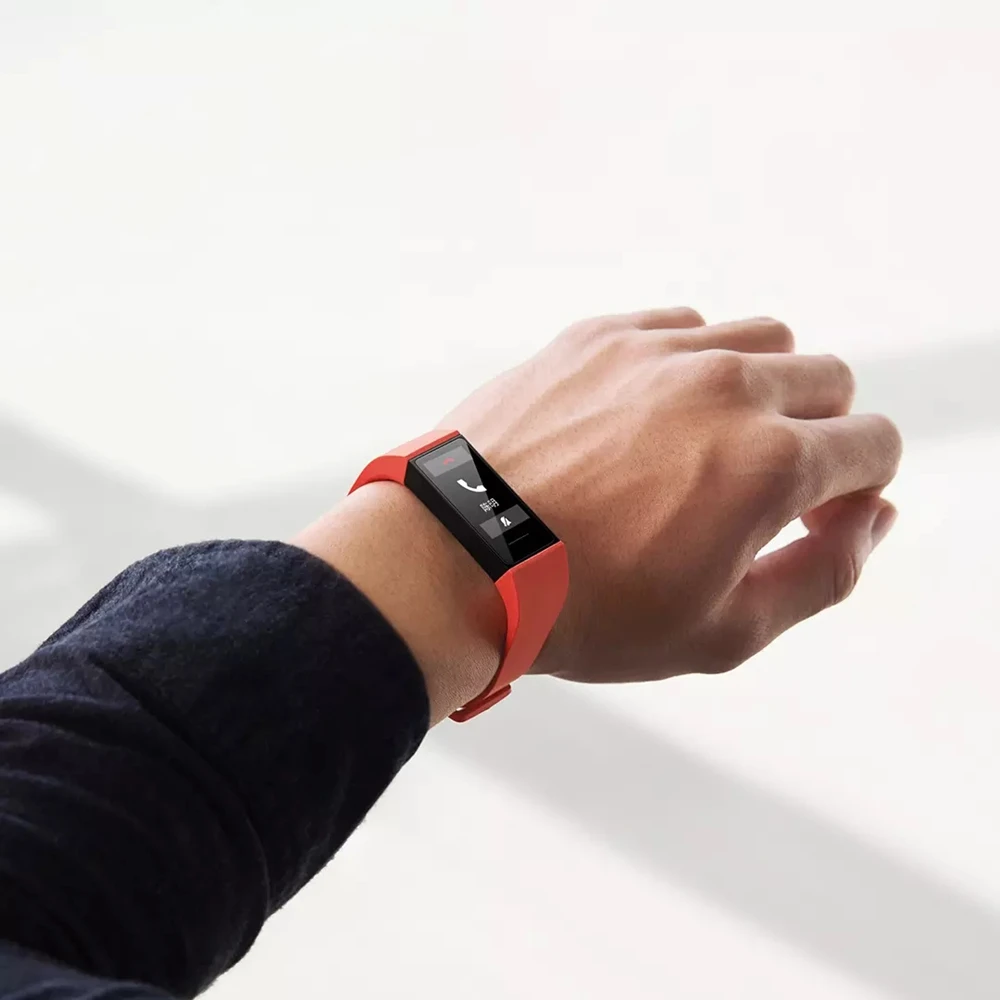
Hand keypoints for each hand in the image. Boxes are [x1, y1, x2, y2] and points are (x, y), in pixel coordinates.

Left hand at [443, 308, 901, 683]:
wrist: (457, 559)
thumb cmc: (585, 610)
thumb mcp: (722, 633)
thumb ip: (822, 574)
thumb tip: (873, 518)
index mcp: (770, 462)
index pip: (875, 445)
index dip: (859, 488)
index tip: (816, 517)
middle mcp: (725, 385)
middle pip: (829, 380)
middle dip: (821, 433)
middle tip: (764, 486)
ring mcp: (657, 350)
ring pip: (762, 339)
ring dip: (762, 387)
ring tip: (708, 445)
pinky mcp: (598, 335)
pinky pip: (683, 326)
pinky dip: (692, 363)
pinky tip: (652, 416)